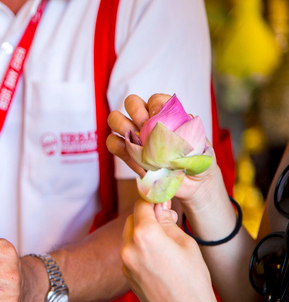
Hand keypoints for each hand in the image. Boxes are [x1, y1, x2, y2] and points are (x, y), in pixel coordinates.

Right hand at [106, 94, 222, 204]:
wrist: (192, 187)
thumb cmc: (198, 164)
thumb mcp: (203, 148)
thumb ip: (193, 137)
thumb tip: (180, 123)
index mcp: (167, 115)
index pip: (156, 99)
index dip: (155, 105)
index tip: (160, 118)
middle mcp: (148, 122)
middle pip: (132, 102)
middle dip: (136, 111)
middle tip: (145, 126)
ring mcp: (134, 137)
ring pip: (116, 119)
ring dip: (122, 125)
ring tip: (137, 141)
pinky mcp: (126, 154)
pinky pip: (113, 143)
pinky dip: (118, 146)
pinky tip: (133, 155)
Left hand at [121, 200, 225, 301]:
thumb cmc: (192, 282)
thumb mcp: (185, 243)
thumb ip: (167, 221)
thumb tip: (160, 206)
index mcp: (145, 235)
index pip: (142, 204)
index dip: (152, 199)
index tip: (160, 198)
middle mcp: (129, 247)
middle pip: (133, 218)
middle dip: (148, 216)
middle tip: (167, 221)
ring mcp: (125, 262)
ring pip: (130, 235)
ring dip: (142, 232)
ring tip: (164, 242)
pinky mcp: (126, 274)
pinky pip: (130, 251)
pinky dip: (140, 248)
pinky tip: (157, 257)